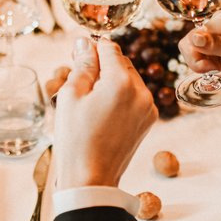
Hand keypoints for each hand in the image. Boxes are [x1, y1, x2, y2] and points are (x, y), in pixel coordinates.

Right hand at [54, 37, 155, 189]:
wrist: (91, 178)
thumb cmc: (76, 138)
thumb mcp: (71, 95)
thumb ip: (82, 64)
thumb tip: (86, 42)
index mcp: (121, 81)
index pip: (109, 48)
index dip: (91, 48)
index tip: (78, 56)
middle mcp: (141, 91)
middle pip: (121, 62)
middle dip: (102, 65)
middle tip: (80, 80)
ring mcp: (148, 106)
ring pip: (130, 79)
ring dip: (112, 80)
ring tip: (91, 100)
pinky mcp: (149, 120)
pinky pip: (135, 97)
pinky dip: (121, 97)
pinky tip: (103, 111)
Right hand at [177, 10, 220, 74]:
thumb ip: (218, 45)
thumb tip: (193, 37)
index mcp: (220, 22)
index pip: (189, 40)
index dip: (195, 59)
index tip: (211, 70)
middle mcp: (218, 22)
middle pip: (191, 44)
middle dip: (199, 62)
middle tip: (218, 70)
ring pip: (199, 49)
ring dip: (208, 63)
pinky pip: (210, 51)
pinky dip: (215, 62)